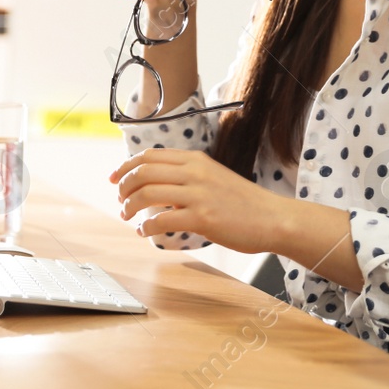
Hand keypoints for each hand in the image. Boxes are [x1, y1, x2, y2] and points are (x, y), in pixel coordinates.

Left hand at [111, 148, 282, 254]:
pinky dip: (146, 227)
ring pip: (148, 194)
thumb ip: (187, 176)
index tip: (115, 179)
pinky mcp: (203, 218)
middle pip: (144, 172)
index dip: (126, 166)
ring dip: (130, 206)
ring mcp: (199, 194)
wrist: (273, 218)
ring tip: (128, 216)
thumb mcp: (214, 177)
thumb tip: (157, 186)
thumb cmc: (244, 202)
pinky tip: (145, 232)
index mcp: (196, 159)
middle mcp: (195, 172)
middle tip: (120, 201)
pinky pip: (162, 220)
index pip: (150, 156)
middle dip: (124, 187)